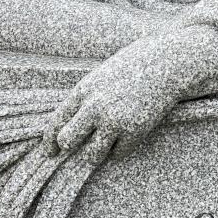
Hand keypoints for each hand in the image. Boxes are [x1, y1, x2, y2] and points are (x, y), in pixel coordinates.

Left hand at [42, 35, 183, 163]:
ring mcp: (114, 120)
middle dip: (69, 148)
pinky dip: (121, 148)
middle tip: (76, 150)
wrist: (167, 62)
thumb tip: (72, 125)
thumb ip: (86, 97)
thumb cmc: (135, 65)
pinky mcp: (134, 131)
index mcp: (84, 89)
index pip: (56, 122)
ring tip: (104, 145)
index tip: (51, 152)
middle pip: (67, 141)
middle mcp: (95, 106)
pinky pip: (119, 153)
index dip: (50, 142)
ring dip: (96, 153)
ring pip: (92, 155)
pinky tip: (128, 135)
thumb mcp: (102, 75)